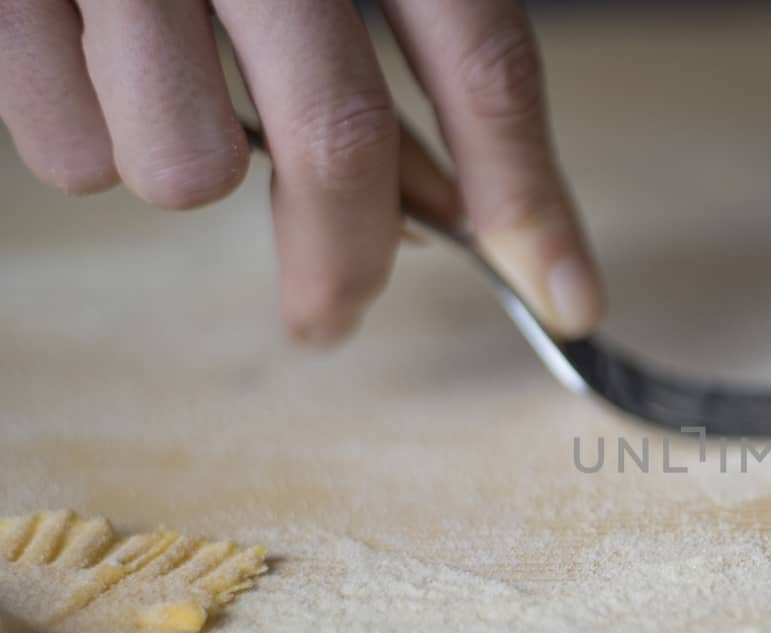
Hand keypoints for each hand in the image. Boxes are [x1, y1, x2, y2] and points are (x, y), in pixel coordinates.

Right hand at [0, 0, 603, 342]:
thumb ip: (402, 51)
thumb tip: (452, 208)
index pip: (484, 63)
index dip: (529, 196)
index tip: (567, 295)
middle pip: (339, 144)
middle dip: (346, 261)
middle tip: (336, 312)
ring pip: (188, 171)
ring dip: (190, 172)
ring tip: (167, 97)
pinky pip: (71, 152)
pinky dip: (88, 140)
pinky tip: (91, 67)